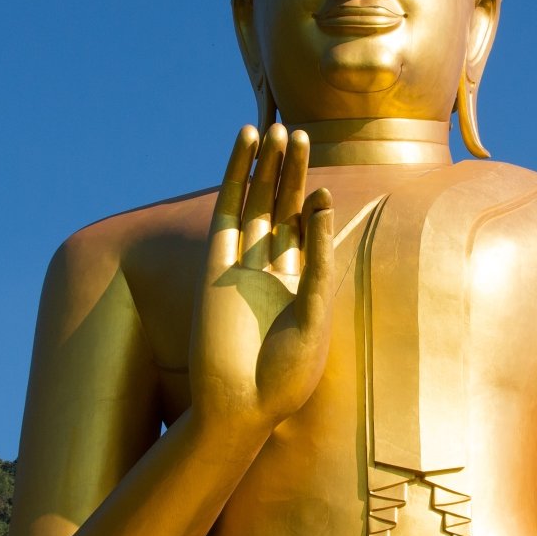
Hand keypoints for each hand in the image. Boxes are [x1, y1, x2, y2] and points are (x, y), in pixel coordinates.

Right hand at [190, 124, 334, 434]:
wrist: (240, 407)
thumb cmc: (285, 375)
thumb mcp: (315, 315)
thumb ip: (319, 261)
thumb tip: (320, 202)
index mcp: (300, 287)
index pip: (308, 233)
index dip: (314, 205)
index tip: (321, 184)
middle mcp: (271, 270)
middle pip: (281, 208)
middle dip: (290, 172)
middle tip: (299, 133)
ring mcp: (242, 263)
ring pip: (255, 203)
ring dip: (265, 166)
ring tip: (275, 128)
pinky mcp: (215, 263)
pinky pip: (227, 210)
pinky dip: (236, 176)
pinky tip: (244, 145)